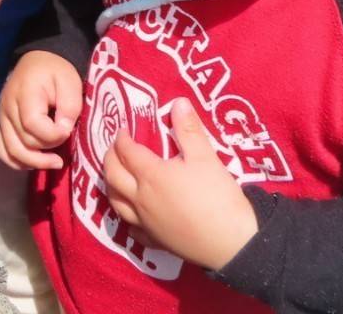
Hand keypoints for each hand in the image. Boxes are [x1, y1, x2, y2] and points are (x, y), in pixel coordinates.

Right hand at [0, 51, 82, 169]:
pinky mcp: (1, 126)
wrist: (38, 61)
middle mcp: (7, 108)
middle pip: (23, 142)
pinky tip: (36, 161)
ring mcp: (1, 119)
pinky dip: (19, 162)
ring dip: (34, 162)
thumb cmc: (56, 72)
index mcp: (24, 94)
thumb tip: (62, 132)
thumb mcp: (70, 83)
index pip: (33, 125)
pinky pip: (4, 152)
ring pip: (11, 152)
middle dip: (47, 149)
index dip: (53, 135)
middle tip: (65, 144)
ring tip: (54, 162)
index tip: (68, 130)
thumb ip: (69, 107)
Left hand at [103, 98, 257, 269]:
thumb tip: (179, 101)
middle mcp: (140, 198)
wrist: (232, 242)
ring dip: (110, 185)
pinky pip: (132, 229)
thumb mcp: (205, 157)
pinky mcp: (155, 241)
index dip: (121, 138)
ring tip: (115, 175)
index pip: (126, 152)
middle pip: (113, 175)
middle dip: (110, 158)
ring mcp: (145, 222)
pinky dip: (126, 217)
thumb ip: (189, 129)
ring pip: (116, 202)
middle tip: (115, 148)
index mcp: (151, 175)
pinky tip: (132, 213)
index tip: (123, 129)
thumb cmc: (217, 196)